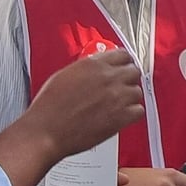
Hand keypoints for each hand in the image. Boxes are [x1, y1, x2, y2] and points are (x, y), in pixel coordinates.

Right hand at [26, 49, 144, 158]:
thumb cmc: (49, 107)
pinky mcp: (120, 117)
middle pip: (134, 71)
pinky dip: (132, 113)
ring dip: (130, 96)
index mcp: (93, 64)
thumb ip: (86, 69)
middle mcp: (108, 78)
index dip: (123, 62)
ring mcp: (116, 97)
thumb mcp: (64, 75)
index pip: (122, 54)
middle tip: (123, 86)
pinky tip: (122, 115)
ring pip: (137, 91)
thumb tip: (95, 70)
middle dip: (129, 78)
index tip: (122, 67)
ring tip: (119, 103)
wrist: (46, 131)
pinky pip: (139, 110)